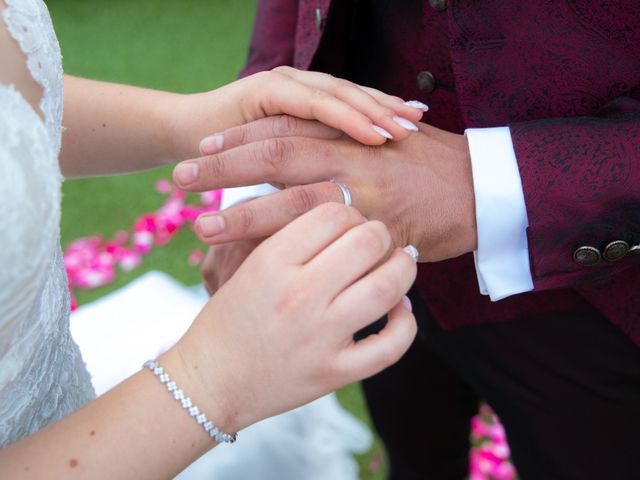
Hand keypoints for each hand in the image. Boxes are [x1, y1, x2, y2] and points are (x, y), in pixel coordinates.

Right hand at [166, 203, 416, 433]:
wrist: (209, 382)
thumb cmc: (227, 321)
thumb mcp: (247, 267)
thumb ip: (292, 240)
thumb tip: (346, 218)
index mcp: (270, 262)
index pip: (333, 214)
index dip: (350, 213)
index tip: (350, 224)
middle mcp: (298, 295)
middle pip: (367, 242)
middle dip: (379, 234)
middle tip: (376, 241)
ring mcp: (319, 336)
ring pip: (388, 287)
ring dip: (403, 269)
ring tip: (401, 264)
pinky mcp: (334, 372)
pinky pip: (391, 345)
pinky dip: (406, 323)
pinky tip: (400, 310)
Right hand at [170, 66, 426, 162]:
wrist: (182, 135)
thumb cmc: (233, 161)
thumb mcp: (283, 175)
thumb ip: (309, 180)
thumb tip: (349, 209)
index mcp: (306, 109)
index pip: (354, 108)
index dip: (385, 117)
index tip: (420, 136)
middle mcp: (301, 91)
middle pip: (353, 97)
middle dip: (388, 110)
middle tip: (422, 127)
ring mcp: (286, 86)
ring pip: (341, 96)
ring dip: (376, 113)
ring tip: (404, 130)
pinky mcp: (269, 89)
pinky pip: (314, 104)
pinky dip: (346, 117)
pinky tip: (372, 132)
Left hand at [173, 118, 476, 261]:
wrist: (484, 191)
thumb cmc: (432, 163)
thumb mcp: (387, 136)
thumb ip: (345, 136)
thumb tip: (307, 135)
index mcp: (352, 133)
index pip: (284, 128)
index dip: (240, 138)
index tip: (201, 148)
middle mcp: (354, 160)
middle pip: (276, 158)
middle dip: (224, 168)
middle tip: (179, 179)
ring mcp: (367, 199)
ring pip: (293, 204)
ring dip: (242, 213)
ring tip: (200, 227)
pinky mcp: (380, 237)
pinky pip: (326, 251)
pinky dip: (288, 256)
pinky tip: (255, 267)